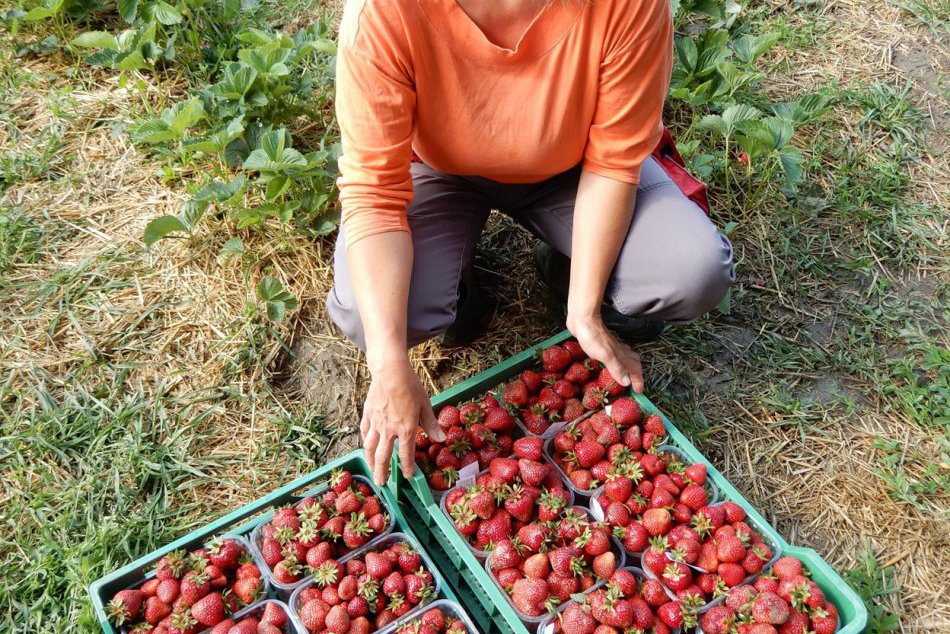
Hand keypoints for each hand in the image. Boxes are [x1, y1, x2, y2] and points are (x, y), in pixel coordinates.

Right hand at [360, 357, 444, 484]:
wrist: (390, 371)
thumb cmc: (410, 386)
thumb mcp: (425, 405)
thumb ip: (430, 424)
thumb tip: (441, 438)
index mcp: (405, 429)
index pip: (405, 454)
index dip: (407, 467)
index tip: (407, 476)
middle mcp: (389, 430)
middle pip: (383, 457)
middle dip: (382, 472)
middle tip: (381, 484)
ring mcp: (376, 423)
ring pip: (370, 448)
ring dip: (371, 462)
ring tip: (372, 470)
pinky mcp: (368, 414)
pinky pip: (364, 432)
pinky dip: (365, 442)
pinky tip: (366, 446)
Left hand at [566, 313, 643, 392]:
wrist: (583, 319)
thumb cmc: (592, 337)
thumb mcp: (604, 355)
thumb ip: (616, 368)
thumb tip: (627, 382)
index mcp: (621, 355)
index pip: (635, 370)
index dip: (638, 381)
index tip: (638, 391)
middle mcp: (619, 350)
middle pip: (634, 363)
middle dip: (636, 374)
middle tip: (634, 384)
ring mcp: (611, 346)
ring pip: (626, 357)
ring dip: (628, 367)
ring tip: (626, 375)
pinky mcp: (603, 343)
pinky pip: (615, 354)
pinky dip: (618, 361)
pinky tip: (611, 362)